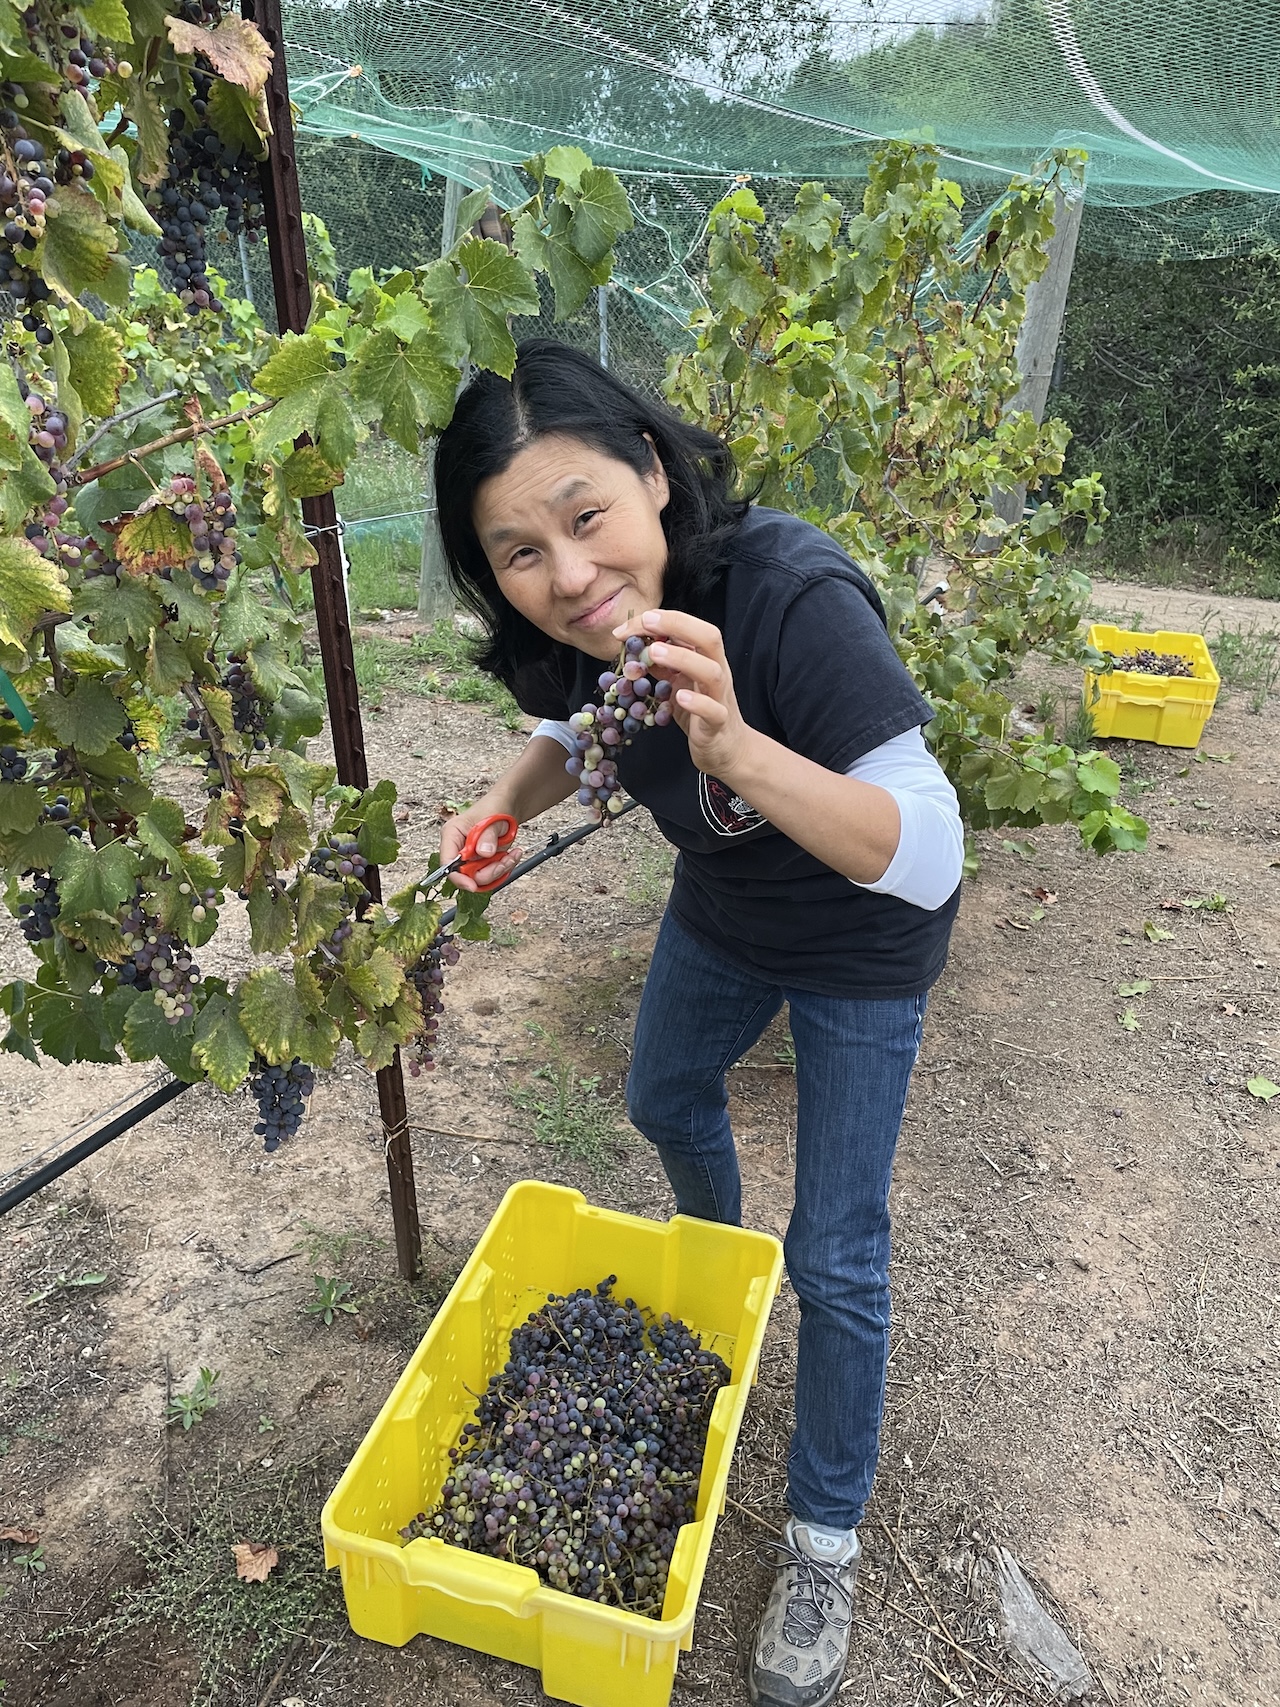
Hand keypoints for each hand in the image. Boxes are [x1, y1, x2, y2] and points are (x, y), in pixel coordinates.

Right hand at [439, 802, 522, 892]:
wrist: (507, 807)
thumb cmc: (494, 806)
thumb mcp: (492, 818)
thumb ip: (488, 836)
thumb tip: (483, 853)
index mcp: (452, 834)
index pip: (447, 862)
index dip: (458, 877)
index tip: (472, 885)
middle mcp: (458, 849)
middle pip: (466, 875)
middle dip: (488, 871)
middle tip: (504, 860)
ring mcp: (471, 858)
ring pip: (481, 878)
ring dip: (500, 869)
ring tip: (510, 855)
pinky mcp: (482, 863)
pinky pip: (492, 876)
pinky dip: (505, 868)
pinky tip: (512, 855)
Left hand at [614, 608, 751, 779]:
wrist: (727, 749)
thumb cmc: (700, 712)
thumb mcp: (677, 683)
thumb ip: (660, 665)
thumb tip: (633, 647)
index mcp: (706, 658)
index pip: (688, 627)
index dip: (660, 620)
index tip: (628, 626)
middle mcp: (717, 672)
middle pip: (708, 638)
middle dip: (677, 625)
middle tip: (647, 623)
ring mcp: (720, 697)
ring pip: (711, 671)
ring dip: (682, 658)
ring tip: (653, 653)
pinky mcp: (718, 723)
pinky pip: (713, 711)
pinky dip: (697, 703)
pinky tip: (679, 697)